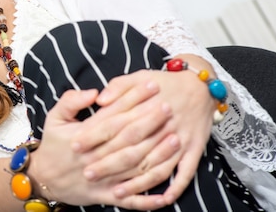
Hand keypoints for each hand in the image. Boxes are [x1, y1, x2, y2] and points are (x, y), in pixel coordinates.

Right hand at [30, 85, 177, 209]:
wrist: (43, 179)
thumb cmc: (52, 146)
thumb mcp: (54, 118)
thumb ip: (71, 101)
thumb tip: (94, 92)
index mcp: (84, 136)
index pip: (114, 114)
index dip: (134, 99)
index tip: (152, 85)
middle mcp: (96, 157)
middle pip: (129, 138)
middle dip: (151, 122)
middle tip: (169, 106)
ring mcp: (103, 178)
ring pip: (135, 166)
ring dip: (157, 154)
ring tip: (176, 138)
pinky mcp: (106, 197)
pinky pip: (131, 201)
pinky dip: (149, 200)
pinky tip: (167, 194)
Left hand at [72, 62, 214, 204]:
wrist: (200, 85)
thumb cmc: (163, 82)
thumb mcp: (139, 76)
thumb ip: (118, 87)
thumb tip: (99, 100)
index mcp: (146, 105)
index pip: (114, 122)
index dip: (93, 135)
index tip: (75, 145)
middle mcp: (162, 124)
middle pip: (131, 147)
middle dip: (107, 162)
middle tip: (87, 173)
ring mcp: (180, 139)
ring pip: (155, 165)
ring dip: (135, 182)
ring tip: (115, 192)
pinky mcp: (195, 149)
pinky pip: (185, 173)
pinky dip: (174, 187)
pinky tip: (160, 200)